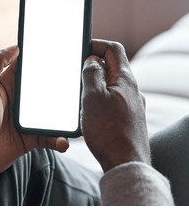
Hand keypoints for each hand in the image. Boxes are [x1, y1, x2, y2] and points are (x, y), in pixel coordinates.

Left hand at [0, 46, 68, 181]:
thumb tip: (15, 46)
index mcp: (8, 84)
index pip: (29, 67)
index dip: (43, 58)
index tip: (63, 51)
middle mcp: (19, 100)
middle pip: (46, 89)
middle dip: (62, 85)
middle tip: (81, 82)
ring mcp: (26, 120)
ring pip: (52, 113)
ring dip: (65, 114)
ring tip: (78, 114)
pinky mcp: (30, 138)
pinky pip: (49, 137)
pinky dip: (58, 139)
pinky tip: (64, 141)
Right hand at [81, 39, 150, 171]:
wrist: (125, 163)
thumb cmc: (108, 130)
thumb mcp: (93, 97)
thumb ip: (91, 74)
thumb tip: (92, 60)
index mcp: (124, 79)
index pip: (114, 49)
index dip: (97, 44)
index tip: (81, 48)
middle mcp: (131, 90)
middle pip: (112, 67)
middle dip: (92, 65)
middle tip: (74, 71)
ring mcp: (130, 104)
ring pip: (110, 85)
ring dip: (94, 83)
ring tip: (78, 92)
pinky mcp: (126, 118)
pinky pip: (112, 100)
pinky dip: (98, 98)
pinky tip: (88, 110)